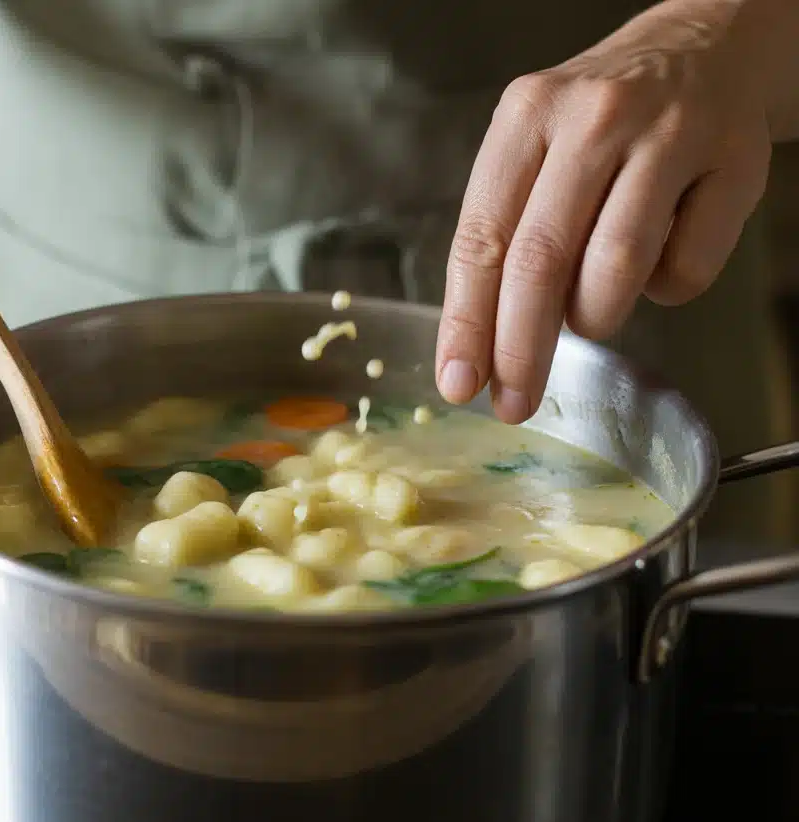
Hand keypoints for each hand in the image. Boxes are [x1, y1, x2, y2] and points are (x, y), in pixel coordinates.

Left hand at [435, 0, 771, 422]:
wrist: (710, 44)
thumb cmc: (604, 120)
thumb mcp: (535, 147)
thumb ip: (507, 230)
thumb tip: (480, 344)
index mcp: (527, 117)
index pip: (481, 237)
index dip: (467, 321)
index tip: (458, 382)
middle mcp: (594, 119)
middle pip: (541, 261)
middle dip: (521, 348)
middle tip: (512, 403)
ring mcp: (669, 136)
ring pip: (616, 270)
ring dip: (595, 317)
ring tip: (591, 312)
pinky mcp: (735, 163)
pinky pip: (687, 270)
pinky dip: (664, 290)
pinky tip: (658, 259)